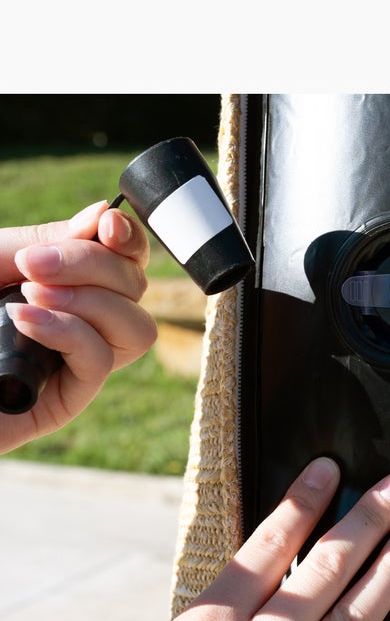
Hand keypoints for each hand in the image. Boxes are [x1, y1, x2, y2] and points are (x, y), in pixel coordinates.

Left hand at [0, 200, 154, 452]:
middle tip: (30, 266)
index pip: (125, 262)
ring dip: (91, 301)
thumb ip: (44, 242)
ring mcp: (72, 366)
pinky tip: (22, 320)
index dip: (129, 240)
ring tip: (27, 295)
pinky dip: (68, 331)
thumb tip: (104, 218)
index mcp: (62, 286)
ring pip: (135, 329)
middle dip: (94, 265)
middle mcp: (77, 324)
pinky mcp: (62, 402)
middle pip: (135, 289)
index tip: (106, 226)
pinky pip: (99, 360)